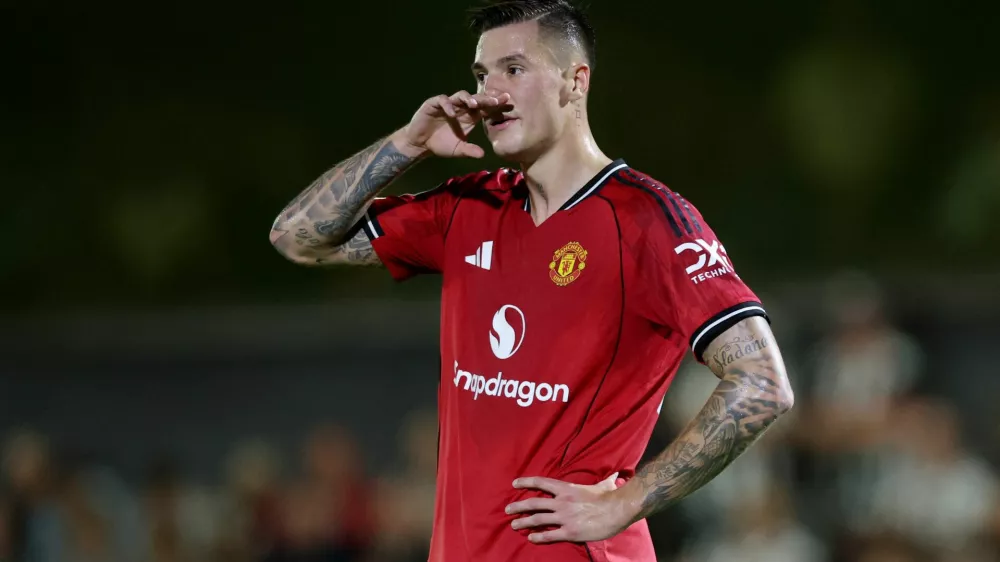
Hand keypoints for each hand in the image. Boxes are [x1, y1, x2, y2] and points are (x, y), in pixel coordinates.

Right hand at [397, 90, 510, 158]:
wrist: (420, 144)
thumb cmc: (440, 144)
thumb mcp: (458, 150)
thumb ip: (470, 150)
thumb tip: (482, 155)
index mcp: (469, 117)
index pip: (485, 109)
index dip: (495, 106)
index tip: (508, 104)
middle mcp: (461, 108)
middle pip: (476, 99)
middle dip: (486, 99)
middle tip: (496, 101)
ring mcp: (448, 104)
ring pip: (461, 96)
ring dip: (468, 98)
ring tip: (474, 104)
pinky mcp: (434, 104)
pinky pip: (442, 101)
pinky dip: (447, 105)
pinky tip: (452, 113)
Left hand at [505, 473, 634, 543]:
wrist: (617, 511)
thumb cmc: (610, 496)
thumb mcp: (603, 484)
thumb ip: (604, 479)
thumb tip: (617, 472)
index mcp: (566, 488)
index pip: (541, 482)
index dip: (526, 482)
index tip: (514, 483)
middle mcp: (561, 502)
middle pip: (534, 503)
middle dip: (518, 506)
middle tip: (507, 509)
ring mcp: (564, 517)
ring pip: (538, 520)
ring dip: (523, 522)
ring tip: (513, 525)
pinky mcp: (569, 532)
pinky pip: (549, 535)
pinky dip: (538, 537)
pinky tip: (531, 538)